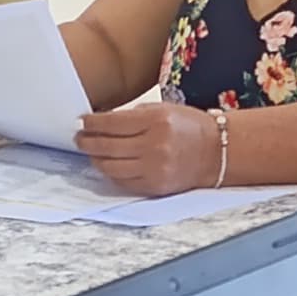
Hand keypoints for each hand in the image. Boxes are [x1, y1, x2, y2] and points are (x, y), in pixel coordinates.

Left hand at [74, 99, 213, 196]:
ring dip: (96, 159)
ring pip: (111, 167)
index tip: (82, 121)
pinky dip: (111, 174)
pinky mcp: (155, 186)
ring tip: (91, 152)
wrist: (217, 152)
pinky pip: (123, 182)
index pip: (111, 123)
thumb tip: (101, 122)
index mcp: (156, 121)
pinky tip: (108, 165)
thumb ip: (133, 115)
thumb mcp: (163, 109)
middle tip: (79, 138)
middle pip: (107, 146)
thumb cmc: (190, 127)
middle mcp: (154, 145)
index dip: (92, 123)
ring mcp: (154, 169)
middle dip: (87, 141)